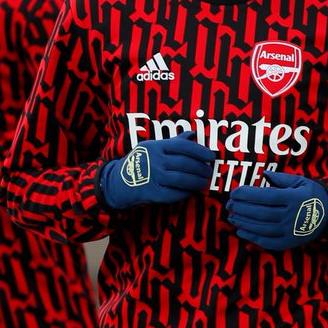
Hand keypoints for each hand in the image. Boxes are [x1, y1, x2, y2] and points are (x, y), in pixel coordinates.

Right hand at [100, 131, 215, 209]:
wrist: (116, 183)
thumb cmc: (139, 163)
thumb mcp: (152, 147)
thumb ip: (173, 142)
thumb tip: (193, 134)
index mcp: (155, 146)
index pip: (183, 146)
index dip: (200, 151)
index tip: (211, 156)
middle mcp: (154, 160)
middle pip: (185, 163)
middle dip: (202, 168)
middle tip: (209, 172)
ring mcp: (152, 177)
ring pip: (182, 179)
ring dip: (197, 182)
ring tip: (204, 183)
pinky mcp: (151, 193)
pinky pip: (175, 194)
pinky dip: (186, 193)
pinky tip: (192, 192)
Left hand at [225, 170, 327, 250]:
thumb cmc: (312, 195)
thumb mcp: (301, 181)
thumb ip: (281, 178)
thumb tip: (263, 175)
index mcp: (293, 198)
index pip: (266, 196)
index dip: (247, 195)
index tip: (234, 193)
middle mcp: (291, 216)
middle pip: (260, 213)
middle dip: (241, 209)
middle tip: (229, 204)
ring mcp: (290, 231)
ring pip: (261, 228)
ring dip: (243, 223)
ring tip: (231, 217)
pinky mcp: (289, 243)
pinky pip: (267, 242)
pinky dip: (252, 238)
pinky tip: (240, 231)